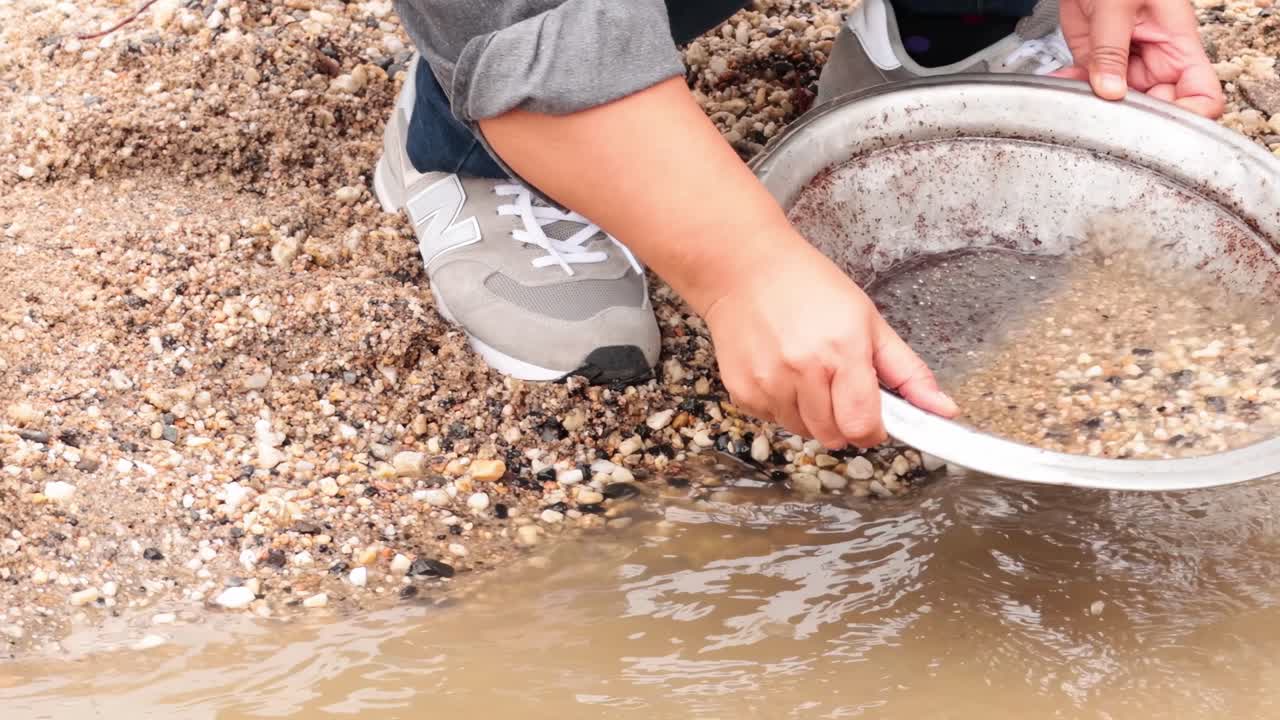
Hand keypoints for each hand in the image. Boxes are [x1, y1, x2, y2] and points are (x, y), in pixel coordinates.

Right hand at [702, 241, 959, 449]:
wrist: (744, 268)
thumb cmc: (810, 287)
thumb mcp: (869, 321)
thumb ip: (908, 372)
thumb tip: (944, 410)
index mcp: (843, 351)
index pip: (862, 426)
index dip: (872, 429)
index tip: (871, 416)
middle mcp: (803, 371)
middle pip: (833, 436)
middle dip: (842, 421)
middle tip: (837, 387)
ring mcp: (768, 383)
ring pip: (801, 431)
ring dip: (810, 415)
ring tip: (806, 374)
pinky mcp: (742, 390)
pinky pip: (772, 420)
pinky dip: (781, 406)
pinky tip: (780, 371)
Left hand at [1056, 0, 1224, 117]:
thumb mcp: (1118, 6)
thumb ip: (1111, 50)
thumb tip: (1110, 91)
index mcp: (1178, 45)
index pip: (1201, 95)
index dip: (1189, 116)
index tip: (1162, 128)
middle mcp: (1156, 59)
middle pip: (1156, 108)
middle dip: (1129, 118)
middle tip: (1103, 115)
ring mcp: (1125, 63)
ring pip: (1116, 103)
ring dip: (1092, 105)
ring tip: (1073, 92)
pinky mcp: (1095, 61)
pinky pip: (1086, 87)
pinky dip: (1069, 89)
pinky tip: (1058, 82)